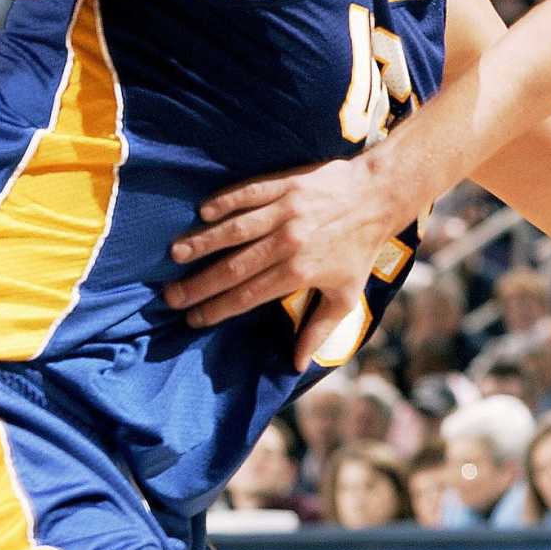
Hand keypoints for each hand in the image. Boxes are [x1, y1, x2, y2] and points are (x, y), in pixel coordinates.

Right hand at [166, 157, 402, 364]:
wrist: (379, 196)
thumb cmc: (360, 249)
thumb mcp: (346, 294)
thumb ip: (318, 330)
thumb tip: (297, 365)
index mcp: (299, 272)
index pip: (248, 295)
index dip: (218, 309)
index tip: (194, 319)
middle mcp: (288, 242)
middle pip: (233, 267)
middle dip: (199, 284)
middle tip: (171, 296)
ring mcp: (285, 211)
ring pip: (235, 230)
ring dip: (203, 242)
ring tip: (175, 254)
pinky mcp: (285, 184)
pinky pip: (247, 194)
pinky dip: (225, 202)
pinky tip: (203, 213)